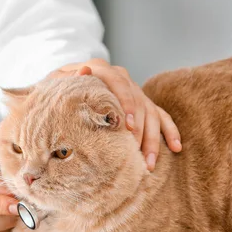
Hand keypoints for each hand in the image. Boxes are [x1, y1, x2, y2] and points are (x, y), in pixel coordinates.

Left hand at [47, 59, 181, 170]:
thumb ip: (66, 80)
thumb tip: (84, 71)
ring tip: (149, 164)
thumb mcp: (55, 83)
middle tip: (136, 155)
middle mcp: (120, 76)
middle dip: (139, 131)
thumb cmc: (56, 90)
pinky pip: (162, 116)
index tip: (127, 127)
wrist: (63, 85)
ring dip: (152, 140)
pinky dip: (170, 131)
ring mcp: (134, 90)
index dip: (126, 104)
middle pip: (138, 102)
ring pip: (151, 113)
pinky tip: (176, 147)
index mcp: (99, 68)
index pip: (118, 82)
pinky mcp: (142, 103)